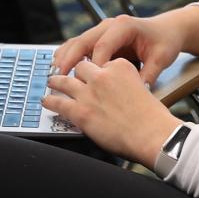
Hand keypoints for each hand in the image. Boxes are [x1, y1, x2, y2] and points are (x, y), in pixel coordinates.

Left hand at [43, 57, 182, 164]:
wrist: (152, 134)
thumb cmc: (152, 117)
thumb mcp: (142, 89)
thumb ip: (125, 86)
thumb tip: (115, 95)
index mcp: (120, 67)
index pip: (101, 63)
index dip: (97, 71)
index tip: (94, 77)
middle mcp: (102, 76)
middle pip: (81, 68)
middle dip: (76, 73)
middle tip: (70, 76)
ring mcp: (89, 93)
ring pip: (65, 81)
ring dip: (56, 81)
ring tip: (51, 82)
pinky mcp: (81, 111)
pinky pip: (59, 103)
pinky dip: (50, 102)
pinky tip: (46, 102)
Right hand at [51, 7, 198, 87]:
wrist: (167, 30)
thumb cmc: (165, 41)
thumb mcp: (162, 58)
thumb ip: (149, 74)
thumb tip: (138, 91)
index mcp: (124, 26)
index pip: (103, 45)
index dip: (94, 64)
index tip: (89, 82)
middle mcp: (110, 25)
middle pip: (83, 40)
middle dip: (70, 59)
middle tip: (59, 77)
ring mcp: (102, 30)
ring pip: (77, 41)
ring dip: (64, 57)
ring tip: (54, 75)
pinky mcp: (98, 37)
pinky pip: (79, 45)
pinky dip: (68, 56)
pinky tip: (60, 69)